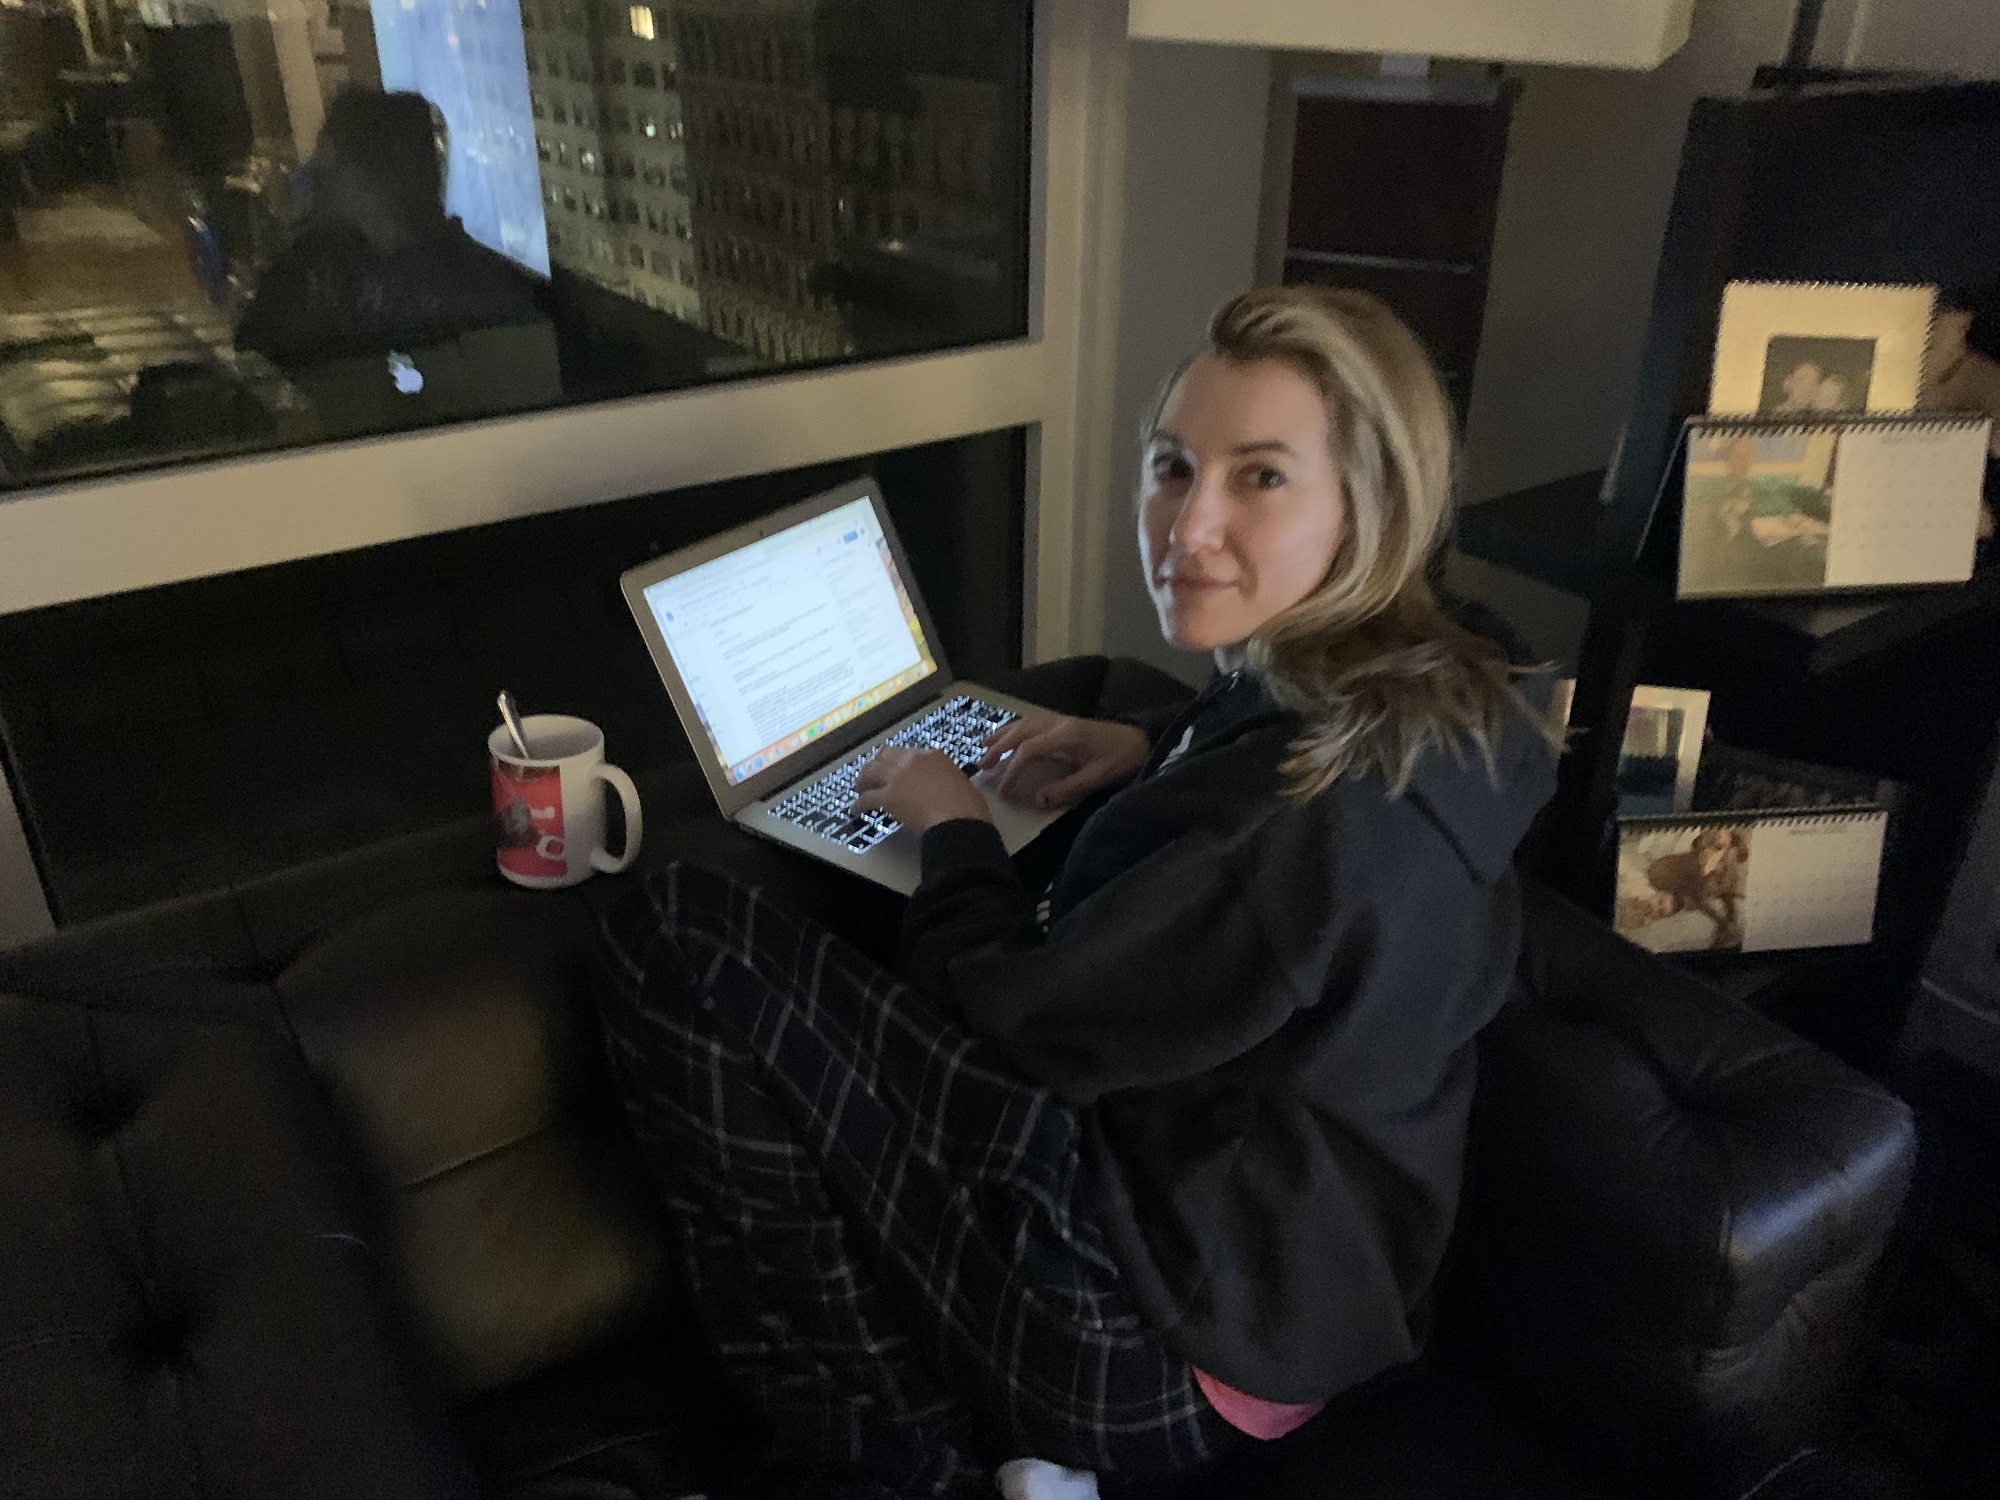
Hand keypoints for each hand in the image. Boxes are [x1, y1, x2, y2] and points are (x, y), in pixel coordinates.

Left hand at [852, 746, 990, 834]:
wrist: (959, 817)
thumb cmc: (967, 805)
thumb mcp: (959, 780)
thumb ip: (944, 778)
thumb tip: (940, 787)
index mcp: (932, 755)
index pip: (906, 752)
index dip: (896, 761)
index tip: (893, 767)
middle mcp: (911, 761)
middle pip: (884, 756)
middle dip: (875, 764)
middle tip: (870, 774)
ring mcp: (898, 777)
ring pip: (870, 772)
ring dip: (863, 780)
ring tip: (859, 788)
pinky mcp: (888, 796)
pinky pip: (867, 799)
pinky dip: (859, 805)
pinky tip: (856, 809)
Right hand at [977, 711, 1150, 810]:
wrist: (1141, 739)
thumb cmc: (1121, 759)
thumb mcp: (1097, 777)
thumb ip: (1067, 788)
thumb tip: (1038, 799)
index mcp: (1066, 735)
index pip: (1028, 749)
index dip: (1012, 769)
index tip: (1003, 789)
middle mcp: (1059, 723)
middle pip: (1020, 731)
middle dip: (998, 747)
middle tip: (981, 766)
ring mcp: (1061, 719)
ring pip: (1024, 722)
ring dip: (1002, 734)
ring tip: (983, 746)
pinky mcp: (1064, 722)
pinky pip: (1033, 721)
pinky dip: (1016, 728)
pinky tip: (1008, 736)